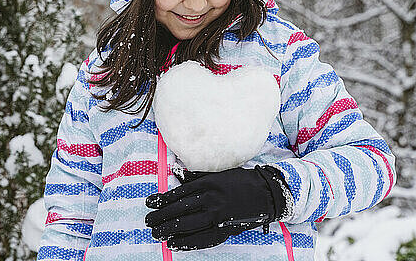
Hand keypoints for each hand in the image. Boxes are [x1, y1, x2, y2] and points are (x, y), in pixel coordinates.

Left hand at [144, 165, 287, 250]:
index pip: (179, 193)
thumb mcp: (218, 174)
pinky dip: (187, 241)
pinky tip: (174, 243)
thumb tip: (175, 172)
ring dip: (170, 229)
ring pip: (188, 224)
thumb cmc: (240, 181)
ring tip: (157, 233)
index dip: (162, 199)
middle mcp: (211, 198)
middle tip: (149, 221)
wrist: (266, 193)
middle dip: (162, 216)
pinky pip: (203, 237)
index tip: (149, 203)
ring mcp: (218, 214)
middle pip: (180, 209)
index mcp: (208, 183)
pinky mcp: (225, 228)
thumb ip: (195, 176)